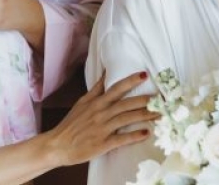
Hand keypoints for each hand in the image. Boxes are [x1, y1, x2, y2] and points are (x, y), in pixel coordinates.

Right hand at [42, 72, 156, 166]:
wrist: (57, 145)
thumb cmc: (71, 124)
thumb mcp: (82, 103)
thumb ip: (95, 90)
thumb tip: (105, 74)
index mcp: (96, 102)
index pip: (116, 88)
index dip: (130, 80)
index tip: (145, 74)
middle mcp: (101, 113)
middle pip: (126, 103)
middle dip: (145, 99)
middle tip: (162, 97)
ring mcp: (102, 128)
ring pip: (127, 118)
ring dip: (145, 115)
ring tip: (160, 114)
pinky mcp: (102, 143)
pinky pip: (121, 139)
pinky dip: (134, 136)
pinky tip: (146, 133)